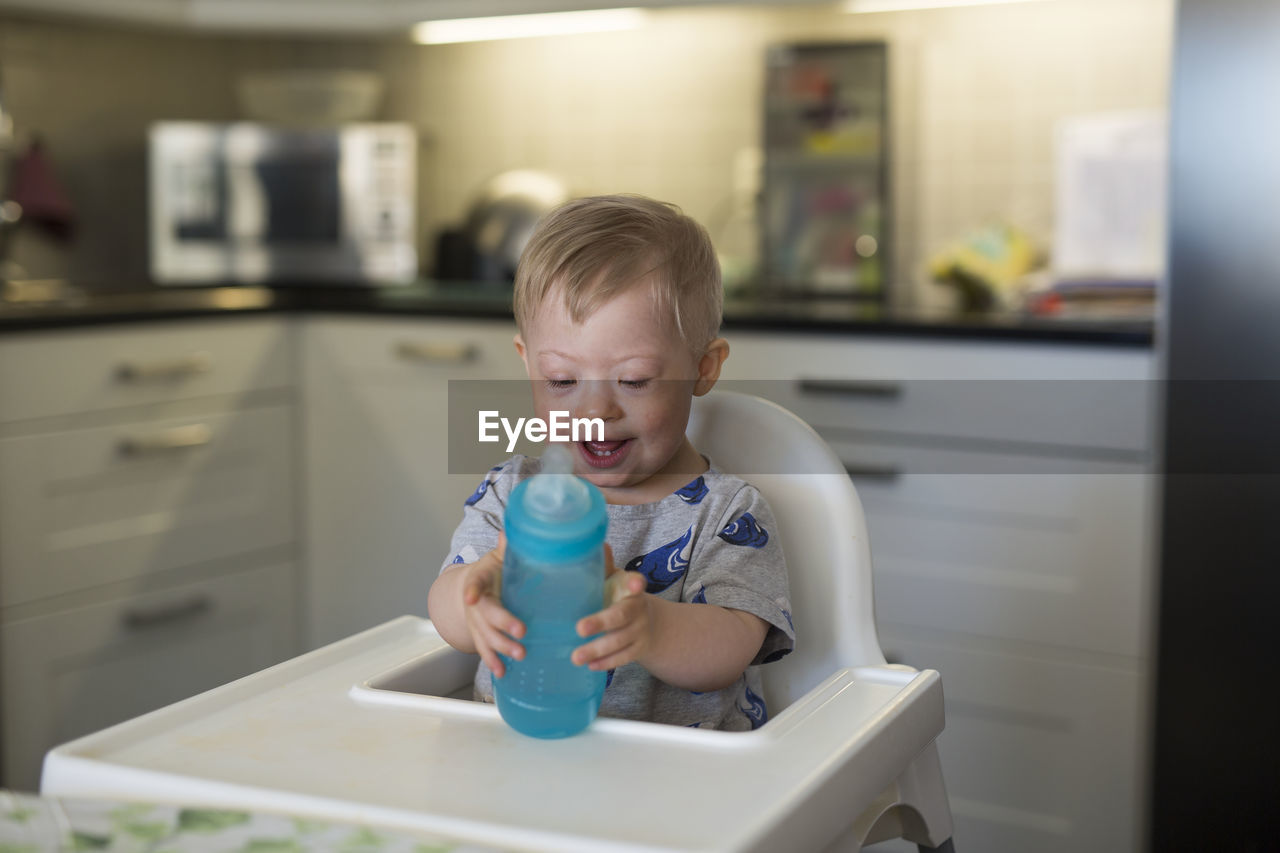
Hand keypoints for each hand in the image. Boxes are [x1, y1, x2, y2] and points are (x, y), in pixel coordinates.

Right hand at [460, 535, 524, 677]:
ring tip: (519, 656)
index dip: (471, 589)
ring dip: (500, 648)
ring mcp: (476, 622)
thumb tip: (514, 529)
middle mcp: (475, 603)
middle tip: (521, 634)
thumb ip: (508, 546)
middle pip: (485, 615)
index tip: (470, 596)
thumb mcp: (500, 556)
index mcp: (481, 578)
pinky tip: (503, 672)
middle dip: (502, 625)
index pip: (474, 582)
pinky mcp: (480, 636)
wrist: (472, 589)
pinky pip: (484, 650)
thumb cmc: (493, 571)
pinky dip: (492, 661)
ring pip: (485, 636)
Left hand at [572, 545, 650, 670]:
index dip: (636, 583)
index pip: (636, 582)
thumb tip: (595, 542)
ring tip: (575, 657)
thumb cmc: (620, 596)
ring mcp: (639, 631)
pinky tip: (590, 665)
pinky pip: (623, 658)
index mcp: (631, 587)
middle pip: (622, 616)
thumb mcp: (614, 579)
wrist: (649, 623)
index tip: (636, 583)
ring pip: (620, 641)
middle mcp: (637, 609)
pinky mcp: (638, 649)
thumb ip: (603, 566)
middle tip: (579, 628)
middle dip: (601, 623)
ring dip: (597, 650)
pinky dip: (607, 663)